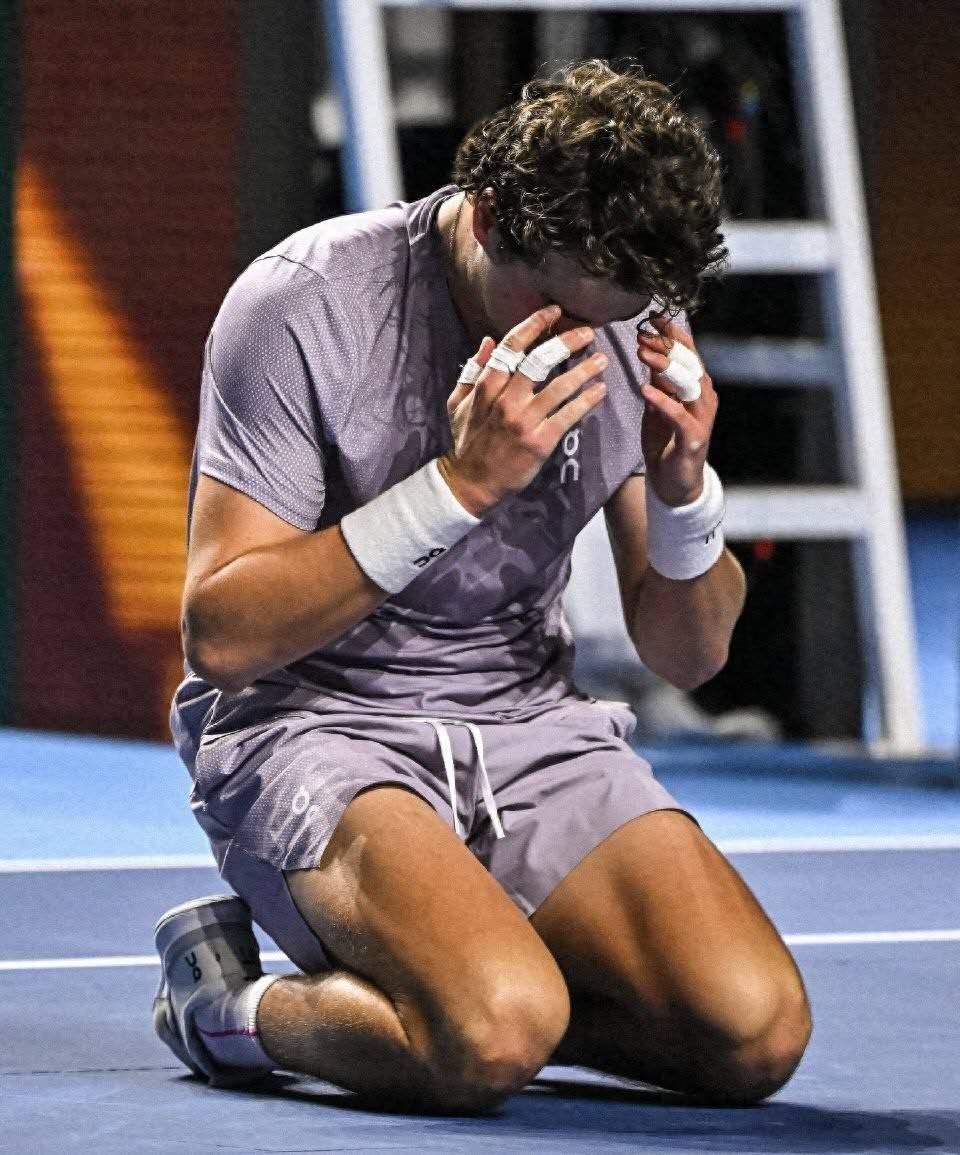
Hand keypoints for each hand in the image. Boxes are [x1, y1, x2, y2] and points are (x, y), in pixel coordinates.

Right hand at [439, 305, 607, 514]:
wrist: (471, 484)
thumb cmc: (466, 443)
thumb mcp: (457, 404)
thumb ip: (472, 371)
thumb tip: (489, 341)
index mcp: (486, 387)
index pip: (512, 346)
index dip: (534, 324)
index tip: (554, 312)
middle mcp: (506, 400)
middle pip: (540, 360)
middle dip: (567, 341)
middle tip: (588, 332)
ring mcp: (524, 421)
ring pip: (559, 386)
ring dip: (584, 370)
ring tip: (602, 359)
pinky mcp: (540, 442)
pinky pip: (568, 416)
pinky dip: (586, 401)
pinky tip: (600, 390)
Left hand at [636, 315, 717, 506]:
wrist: (674, 484)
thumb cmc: (666, 442)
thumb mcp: (656, 406)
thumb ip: (656, 382)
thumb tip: (647, 351)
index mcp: (696, 386)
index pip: (688, 352)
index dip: (672, 334)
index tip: (652, 317)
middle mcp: (704, 397)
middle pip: (689, 363)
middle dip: (666, 345)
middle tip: (642, 333)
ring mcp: (701, 417)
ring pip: (687, 384)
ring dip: (664, 366)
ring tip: (642, 352)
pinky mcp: (693, 438)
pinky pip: (678, 416)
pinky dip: (662, 402)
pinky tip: (645, 390)